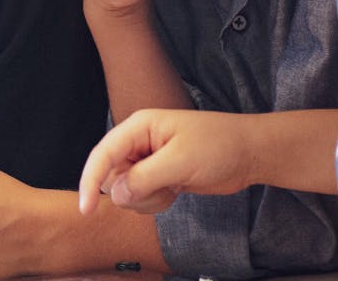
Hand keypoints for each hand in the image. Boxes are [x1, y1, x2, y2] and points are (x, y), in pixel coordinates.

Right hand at [79, 109, 256, 214]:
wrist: (251, 153)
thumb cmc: (220, 146)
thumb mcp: (181, 161)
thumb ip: (144, 178)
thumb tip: (116, 194)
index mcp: (137, 127)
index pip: (102, 155)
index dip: (89, 181)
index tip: (86, 209)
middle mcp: (136, 143)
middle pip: (111, 177)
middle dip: (134, 192)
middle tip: (165, 187)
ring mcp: (146, 161)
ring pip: (125, 191)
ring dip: (147, 198)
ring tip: (174, 187)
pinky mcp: (156, 176)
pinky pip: (140, 197)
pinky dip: (155, 202)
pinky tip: (176, 191)